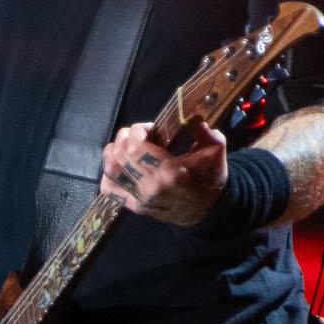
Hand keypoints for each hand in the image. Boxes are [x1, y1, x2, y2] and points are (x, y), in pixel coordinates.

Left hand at [102, 119, 226, 224]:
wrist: (208, 210)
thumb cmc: (210, 176)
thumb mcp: (215, 149)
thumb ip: (202, 129)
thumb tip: (189, 114)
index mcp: (170, 172)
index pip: (135, 146)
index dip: (138, 130)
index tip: (150, 129)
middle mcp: (151, 186)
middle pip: (120, 154)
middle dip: (125, 137)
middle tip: (137, 135)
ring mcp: (140, 198)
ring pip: (111, 170)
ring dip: (113, 152)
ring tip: (125, 146)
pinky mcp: (134, 206)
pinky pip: (108, 189)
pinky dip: (109, 173)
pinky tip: (120, 164)